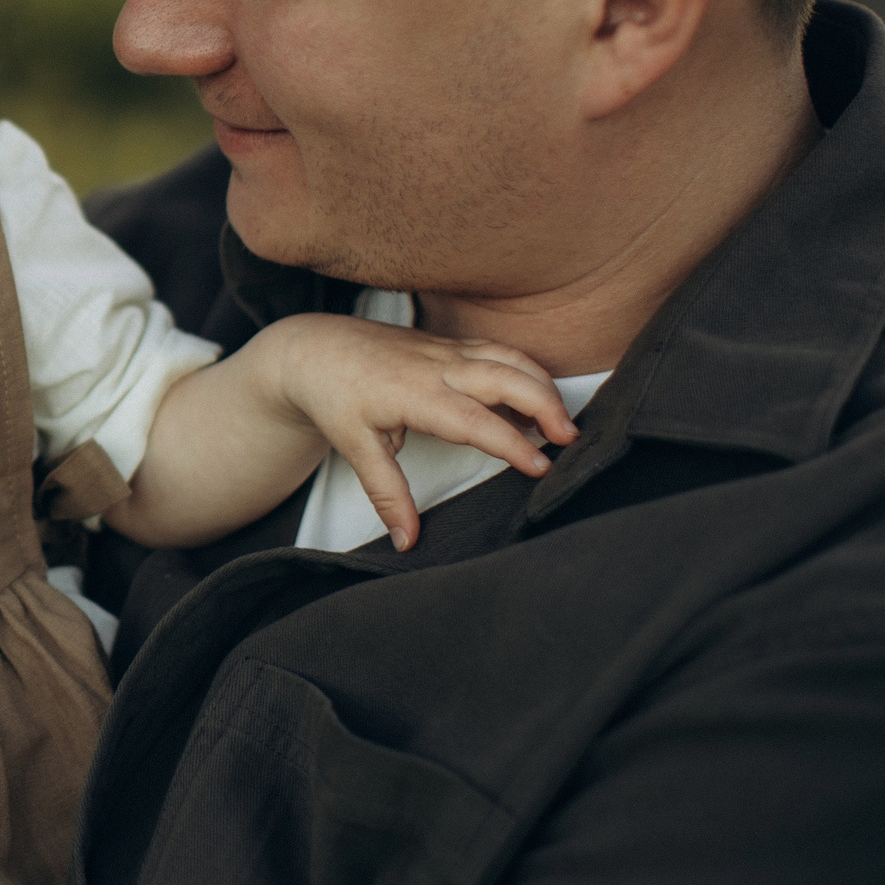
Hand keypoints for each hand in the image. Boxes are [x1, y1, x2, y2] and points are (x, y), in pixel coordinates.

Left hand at [249, 313, 577, 551]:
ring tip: (563, 421)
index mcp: (415, 394)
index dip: (510, 444)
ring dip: (542, 384)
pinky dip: (526, 370)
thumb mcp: (354, 447)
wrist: (314, 349)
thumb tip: (407, 540)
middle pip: (505, 376)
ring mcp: (446, 351)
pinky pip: (498, 351)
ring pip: (508, 357)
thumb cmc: (334, 395)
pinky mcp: (450, 344)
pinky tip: (539, 396)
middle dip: (544, 403)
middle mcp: (437, 367)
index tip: (541, 467)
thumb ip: (387, 493)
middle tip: (570, 439)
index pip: (474, 421)